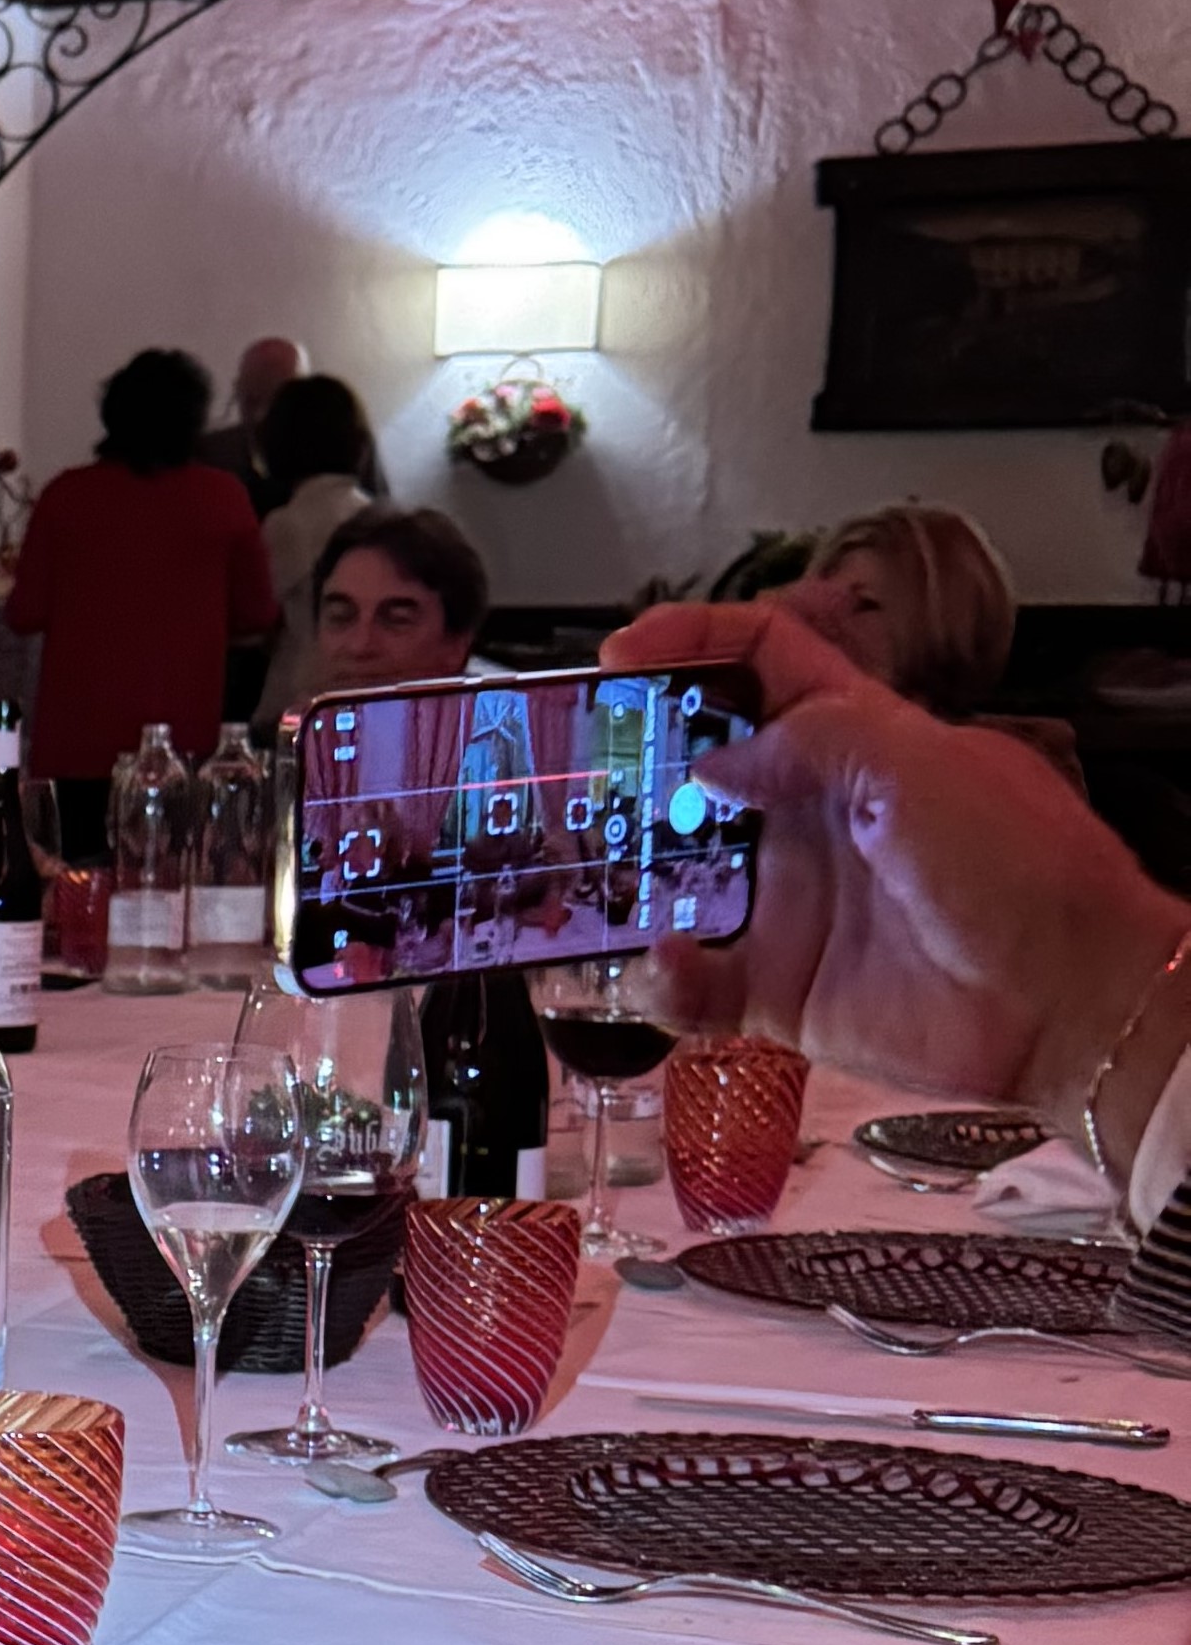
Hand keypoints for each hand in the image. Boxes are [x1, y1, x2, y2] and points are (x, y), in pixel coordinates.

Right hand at [599, 597, 1176, 1120]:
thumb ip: (811, 740)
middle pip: (693, 770)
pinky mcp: (777, 989)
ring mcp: (789, 902)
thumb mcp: (920, 765)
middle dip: (629, 765)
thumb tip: (717, 763)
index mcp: (852, 741)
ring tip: (585, 875)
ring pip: (672, 878)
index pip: (761, 662)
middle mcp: (808, 816)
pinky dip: (660, 978)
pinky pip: (691, 983)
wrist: (1067, 1001)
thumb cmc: (1025, 871)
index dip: (692, 643)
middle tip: (577, 771)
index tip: (625, 652)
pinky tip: (664, 965)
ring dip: (622, 877)